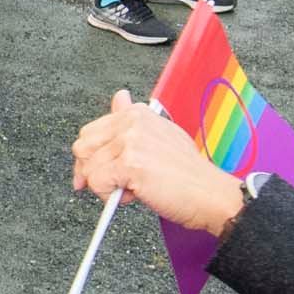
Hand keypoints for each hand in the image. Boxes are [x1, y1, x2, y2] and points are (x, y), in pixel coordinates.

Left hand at [73, 91, 245, 235]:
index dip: (91, 156)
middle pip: (83, 147)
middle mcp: (133, 122)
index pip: (92, 131)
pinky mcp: (130, 164)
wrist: (210, 194)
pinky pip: (97, 182)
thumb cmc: (188, 173)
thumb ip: (132, 119)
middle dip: (90, 170)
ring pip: (88, 168)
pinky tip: (133, 195)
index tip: (94, 173)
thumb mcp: (161, 136)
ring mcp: (131, 141)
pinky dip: (108, 196)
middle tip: (111, 185)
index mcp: (138, 113)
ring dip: (104, 186)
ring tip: (131, 189)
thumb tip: (118, 97)